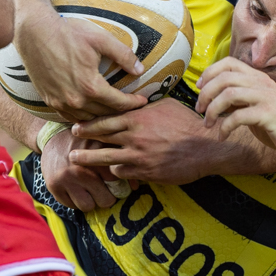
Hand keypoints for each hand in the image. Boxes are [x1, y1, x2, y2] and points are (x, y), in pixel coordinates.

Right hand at [14, 9, 148, 122]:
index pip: (119, 103)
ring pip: (87, 118)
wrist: (34, 32)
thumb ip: (123, 56)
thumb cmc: (68, 33)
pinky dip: (83, 116)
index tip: (143, 102)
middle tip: (131, 107)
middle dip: (120, 112)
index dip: (133, 103)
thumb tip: (140, 70)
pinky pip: (70, 116)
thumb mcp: (101, 39)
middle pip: (104, 114)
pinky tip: (90, 111)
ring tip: (112, 110)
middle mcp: (75, 100)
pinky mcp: (49, 100)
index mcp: (90, 87)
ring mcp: (60, 102)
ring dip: (102, 116)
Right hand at [41, 130, 118, 211]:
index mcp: (97, 158)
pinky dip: (75, 200)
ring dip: (90, 200)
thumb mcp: (103, 145)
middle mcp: (81, 170)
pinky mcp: (53, 186)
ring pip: (88, 207)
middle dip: (106, 196)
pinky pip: (71, 206)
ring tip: (88, 190)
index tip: (116, 184)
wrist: (52, 135)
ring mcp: (66, 179)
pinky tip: (75, 188)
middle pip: (105, 200)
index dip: (119, 186)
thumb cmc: (84, 141)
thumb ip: (120, 162)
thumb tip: (135, 187)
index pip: (117, 183)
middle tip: (102, 189)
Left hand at [70, 97, 220, 184]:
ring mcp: (139, 157)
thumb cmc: (186, 122)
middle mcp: (134, 138)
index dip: (88, 125)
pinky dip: (116, 172)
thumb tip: (132, 101)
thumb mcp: (164, 106)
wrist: (205, 146)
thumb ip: (144, 106)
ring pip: (107, 160)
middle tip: (70, 146)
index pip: (105, 120)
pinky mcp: (146, 173)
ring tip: (78, 162)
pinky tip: (111, 172)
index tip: (76, 127)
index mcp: (137, 118)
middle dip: (83, 144)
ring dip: (92, 161)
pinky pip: (123, 173)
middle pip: (100, 141)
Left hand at [195, 58, 275, 163]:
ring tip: (208, 124)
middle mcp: (263, 83)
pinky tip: (223, 136)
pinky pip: (238, 117)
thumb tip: (213, 99)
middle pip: (224, 77)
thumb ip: (239, 100)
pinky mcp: (269, 114)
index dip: (210, 72)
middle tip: (199, 110)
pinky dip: (225, 128)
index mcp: (259, 78)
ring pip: (228, 95)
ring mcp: (267, 97)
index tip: (200, 88)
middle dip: (206, 94)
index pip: (229, 63)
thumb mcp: (256, 107)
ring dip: (212, 110)